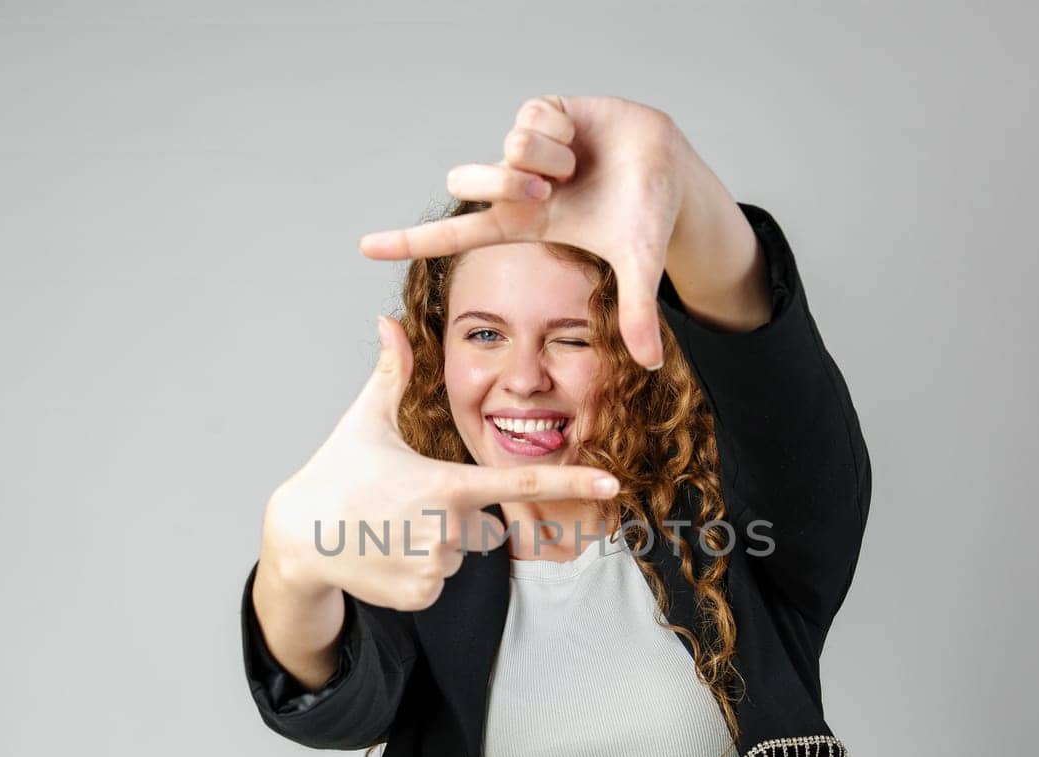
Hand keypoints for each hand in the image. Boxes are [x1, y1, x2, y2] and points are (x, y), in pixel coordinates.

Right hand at [261, 316, 621, 611]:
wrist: (298, 535)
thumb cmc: (337, 471)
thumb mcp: (367, 421)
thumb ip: (392, 374)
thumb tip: (388, 321)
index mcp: (446, 483)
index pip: (519, 478)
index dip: (569, 481)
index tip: (611, 483)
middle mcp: (448, 527)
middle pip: (480, 523)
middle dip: (450, 515)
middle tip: (401, 505)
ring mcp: (435, 564)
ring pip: (458, 553)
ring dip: (431, 543)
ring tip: (388, 529)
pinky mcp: (421, 595)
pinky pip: (439, 581)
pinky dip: (417, 572)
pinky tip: (383, 556)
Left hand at [358, 95, 692, 371]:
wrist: (673, 166)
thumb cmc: (648, 215)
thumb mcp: (638, 264)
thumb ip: (636, 312)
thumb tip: (653, 362)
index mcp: (523, 224)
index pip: (455, 234)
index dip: (410, 240)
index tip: (365, 247)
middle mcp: (516, 186)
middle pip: (468, 180)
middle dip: (506, 184)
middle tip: (550, 191)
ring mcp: (526, 148)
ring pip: (506, 148)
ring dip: (547, 158)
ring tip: (578, 165)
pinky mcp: (541, 112)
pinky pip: (532, 117)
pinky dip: (563, 129)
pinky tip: (583, 136)